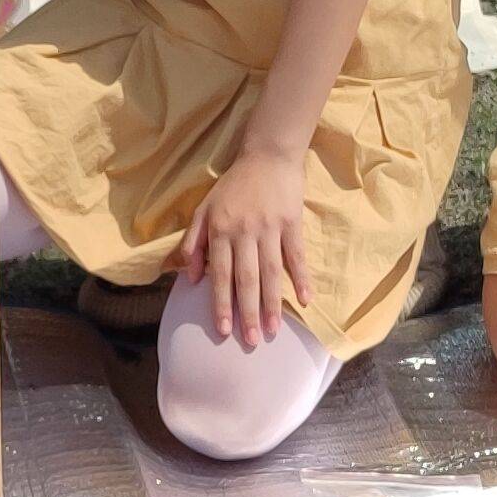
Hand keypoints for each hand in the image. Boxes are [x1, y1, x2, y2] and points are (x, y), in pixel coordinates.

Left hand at [184, 153, 312, 349]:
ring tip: (273, 330)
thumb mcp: (204, 208)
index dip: (221, 303)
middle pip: (246, 279)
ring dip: (272, 303)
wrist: (267, 156)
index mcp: (220, 230)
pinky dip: (301, 278)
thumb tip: (191, 277)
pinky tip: (305, 300)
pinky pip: (297, 255)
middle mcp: (244, 232)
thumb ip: (194, 242)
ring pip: (270, 272)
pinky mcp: (292, 223)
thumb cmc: (233, 185)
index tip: (223, 330)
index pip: (220, 274)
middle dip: (247, 312)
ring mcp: (270, 228)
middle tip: (250, 341)